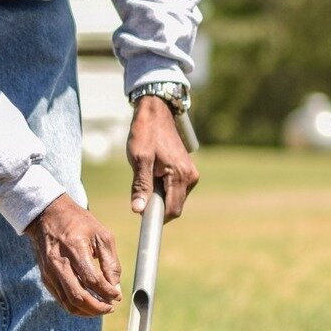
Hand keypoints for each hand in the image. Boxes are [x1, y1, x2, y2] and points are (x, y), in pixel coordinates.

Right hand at [23, 194, 122, 316]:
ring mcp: (49, 271)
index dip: (107, 292)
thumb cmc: (79, 223)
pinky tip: (88, 304)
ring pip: (68, 303)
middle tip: (110, 307)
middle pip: (78, 296)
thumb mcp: (102, 236)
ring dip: (87, 311)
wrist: (48, 215)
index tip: (117, 296)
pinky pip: (61, 299)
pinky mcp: (45, 277)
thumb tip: (115, 289)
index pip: (92, 280)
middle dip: (98, 308)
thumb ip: (111, 263)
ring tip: (101, 308)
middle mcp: (58, 262)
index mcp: (74, 248)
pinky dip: (76, 306)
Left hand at [127, 96, 198, 219]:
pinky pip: (175, 189)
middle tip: (140, 193)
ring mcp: (191, 174)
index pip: (172, 210)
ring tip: (146, 177)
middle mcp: (191, 177)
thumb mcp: (139, 160)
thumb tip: (139, 210)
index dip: (156, 218)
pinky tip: (152, 175)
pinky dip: (163, 189)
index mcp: (181, 175)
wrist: (155, 113)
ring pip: (175, 199)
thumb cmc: (145, 134)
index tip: (141, 217)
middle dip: (157, 206)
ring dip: (160, 197)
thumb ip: (141, 186)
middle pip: (174, 207)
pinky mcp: (187, 171)